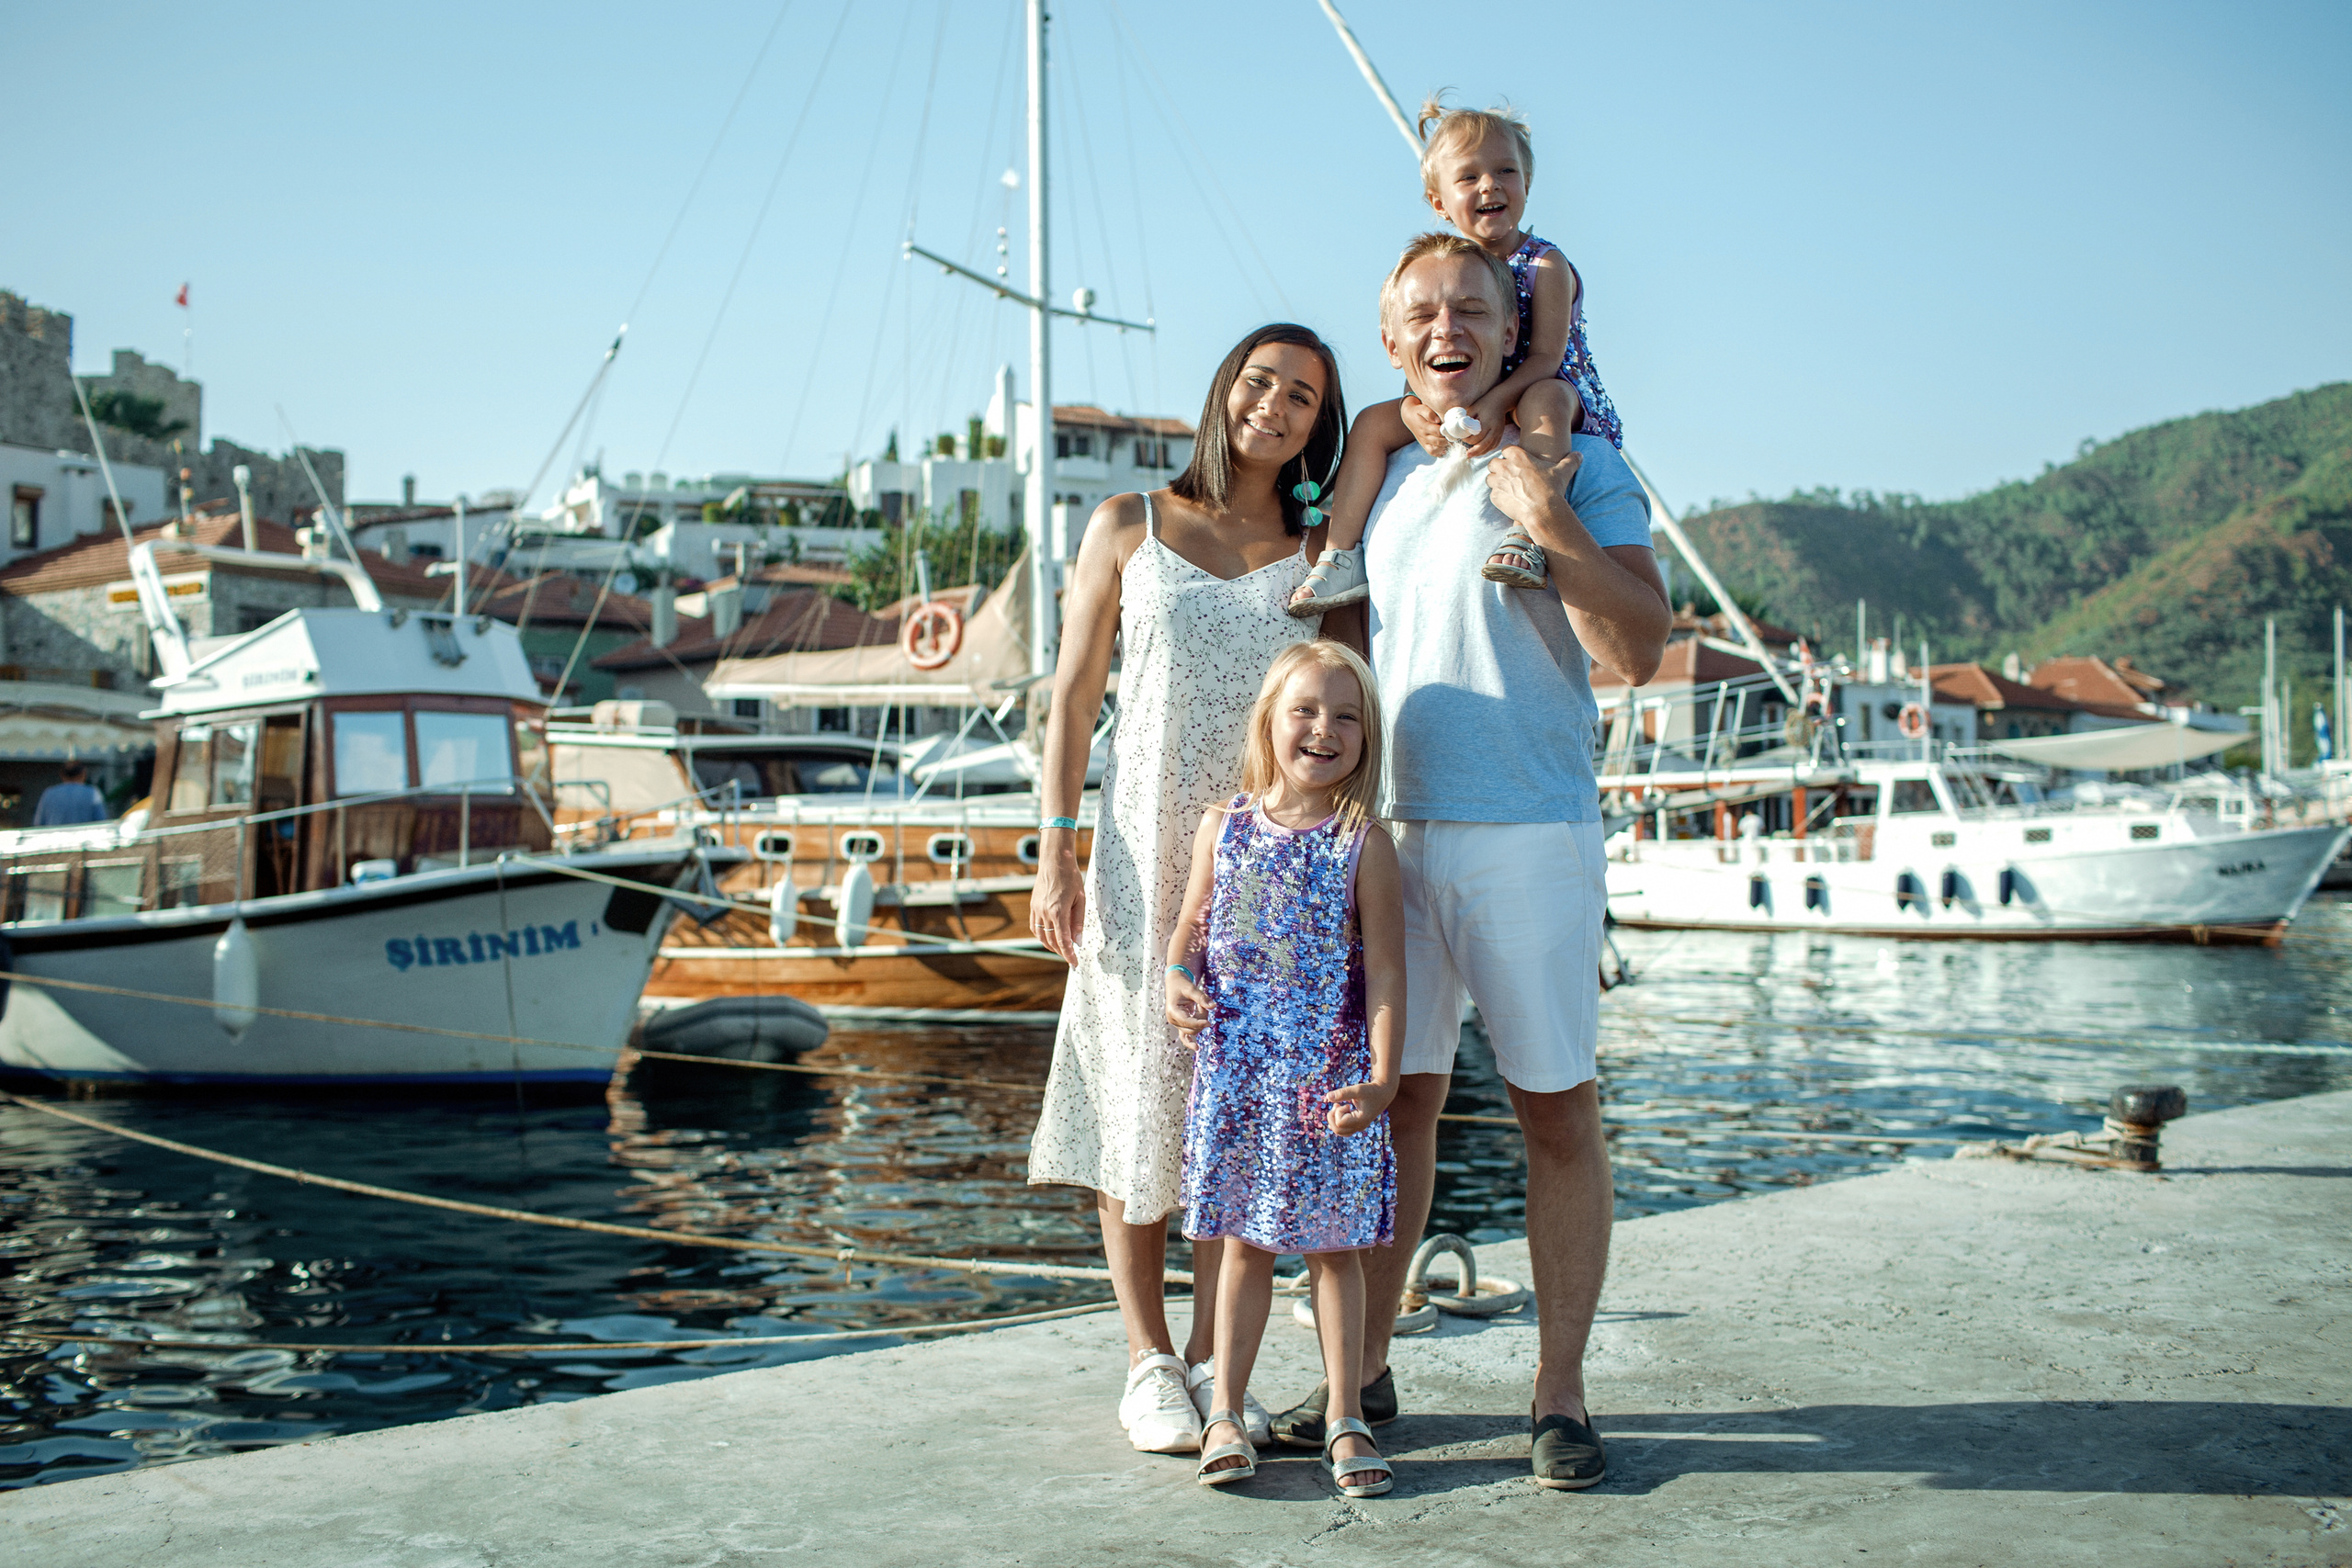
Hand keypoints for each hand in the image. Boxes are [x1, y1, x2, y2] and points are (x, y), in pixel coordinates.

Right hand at [1029, 843, 1084, 962]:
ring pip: (1041, 936)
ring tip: (1062, 949)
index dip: (1069, 955)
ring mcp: (1036, 910)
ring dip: (1051, 946)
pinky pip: (1035, 927)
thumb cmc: (1070, 878)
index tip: (1075, 964)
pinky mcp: (1033, 906)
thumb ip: (1078, 922)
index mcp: (1058, 912)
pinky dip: (1042, 936)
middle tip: (1071, 957)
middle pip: (1051, 941)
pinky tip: (1049, 937)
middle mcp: (1045, 913)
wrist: (1054, 861)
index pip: (1063, 941)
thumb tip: (1078, 941)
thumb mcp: (1080, 899)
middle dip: (1062, 952)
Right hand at [1164, 966, 1210, 1045]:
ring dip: (1201, 1020)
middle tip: (1203, 1004)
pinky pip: (1185, 1036)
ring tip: (1200, 1006)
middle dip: (1202, 1018)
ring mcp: (1176, 1023)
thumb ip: (1202, 998)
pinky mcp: (1180, 1024)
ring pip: (1193, 1030)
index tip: (1209, 1023)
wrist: (1175, 983)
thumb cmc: (1182, 985)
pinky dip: (1190, 1042)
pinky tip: (1197, 1048)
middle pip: (1192, 1027)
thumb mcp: (1191, 989)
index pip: (1187, 1022)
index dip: (1198, 1023)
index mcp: (1173, 1011)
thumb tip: (1213, 1006)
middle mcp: (1173, 1019)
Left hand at [1325, 1077, 1398, 1134]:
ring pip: (1339, 1132)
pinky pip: (1343, 1130)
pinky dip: (1337, 1122)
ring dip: (1334, 1120)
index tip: (1345, 1104)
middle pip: (1338, 1130)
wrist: (1382, 1094)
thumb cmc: (1371, 1090)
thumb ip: (1343, 1093)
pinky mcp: (1357, 1125)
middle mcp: (1360, 1126)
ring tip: (1338, 1108)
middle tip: (1337, 1105)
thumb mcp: (1358, 1089)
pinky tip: (1340, 1111)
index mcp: (1361, 1120)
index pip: (1340, 1123)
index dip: (1338, 1112)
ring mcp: (1358, 1127)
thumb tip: (1327, 1097)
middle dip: (1332, 1117)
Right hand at [1399, 397, 1448, 458]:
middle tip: (1454, 434)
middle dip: (1447, 439)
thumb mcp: (1422, 409)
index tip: (1453, 428)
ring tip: (1449, 440)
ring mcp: (1424, 442)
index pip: (1438, 432)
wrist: (1409, 417)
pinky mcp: (1424, 445)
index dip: (1446, 431)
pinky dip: (1439, 452)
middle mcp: (1424, 436)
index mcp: (1424, 427)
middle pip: (1438, 441)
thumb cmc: (1418, 411)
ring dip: (1444, 446)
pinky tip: (1445, 447)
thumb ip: (1429, 413)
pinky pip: (1432, 453)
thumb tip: (1437, 420)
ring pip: (1435, 449)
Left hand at [1463, 391, 1512, 455]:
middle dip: (1475, 451)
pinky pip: (1494, 445)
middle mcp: (1495, 429)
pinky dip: (1487, 450)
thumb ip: (1467, 419)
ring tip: (1472, 455)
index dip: (1469, 440)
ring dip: (1481, 452)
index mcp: (1488, 422)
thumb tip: (1456, 429)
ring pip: (1490, 447)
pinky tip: (1480, 451)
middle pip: (1485, 444)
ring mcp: (1499, 432)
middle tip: (1467, 455)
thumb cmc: (1484, 403)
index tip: (1462, 439)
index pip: (1477, 437)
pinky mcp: (1501, 434)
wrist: (1500, 400)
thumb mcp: (1474, 408)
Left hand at [1486, 445, 1581, 535]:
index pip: (1507, 450)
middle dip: (1499, 468)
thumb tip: (1579, 455)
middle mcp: (1505, 467)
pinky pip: (1492, 494)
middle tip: (1509, 476)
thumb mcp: (1563, 472)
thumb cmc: (1552, 489)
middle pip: (1494, 463)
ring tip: (1507, 488)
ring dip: (1496, 481)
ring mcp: (1498, 482)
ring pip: (1489, 478)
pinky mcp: (1495, 497)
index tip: (1516, 462)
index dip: (1511, 456)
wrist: (1542, 511)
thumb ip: (1571, 461)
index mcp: (1518, 456)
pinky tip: (1509, 500)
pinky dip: (1498, 497)